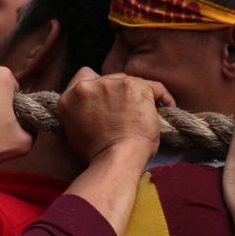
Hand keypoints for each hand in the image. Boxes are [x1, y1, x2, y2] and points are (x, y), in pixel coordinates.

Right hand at [58, 69, 172, 164]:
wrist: (116, 159)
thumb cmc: (98, 154)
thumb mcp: (76, 131)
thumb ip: (80, 111)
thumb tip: (93, 108)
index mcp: (69, 97)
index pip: (84, 76)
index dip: (97, 86)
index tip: (106, 99)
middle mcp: (87, 86)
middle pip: (108, 78)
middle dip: (117, 92)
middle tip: (126, 111)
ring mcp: (111, 84)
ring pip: (129, 80)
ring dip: (135, 94)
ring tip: (144, 113)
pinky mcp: (134, 86)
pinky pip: (154, 86)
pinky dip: (162, 96)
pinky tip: (165, 107)